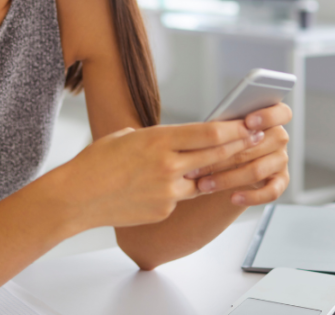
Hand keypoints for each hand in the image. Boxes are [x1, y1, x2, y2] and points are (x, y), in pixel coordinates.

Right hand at [59, 120, 258, 228]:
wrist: (78, 196)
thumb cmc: (96, 162)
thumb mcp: (127, 136)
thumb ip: (157, 138)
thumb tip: (177, 140)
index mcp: (158, 140)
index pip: (208, 133)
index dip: (233, 129)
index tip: (248, 124)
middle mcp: (167, 165)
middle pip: (215, 155)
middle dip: (239, 147)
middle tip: (256, 141)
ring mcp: (167, 191)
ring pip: (204, 180)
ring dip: (215, 172)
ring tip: (226, 164)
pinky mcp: (164, 210)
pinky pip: (181, 198)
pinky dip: (181, 190)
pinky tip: (169, 186)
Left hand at [185, 102, 291, 206]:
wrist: (227, 165)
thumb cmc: (224, 139)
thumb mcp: (223, 128)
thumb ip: (226, 124)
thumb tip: (211, 127)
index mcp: (270, 116)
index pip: (282, 112)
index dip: (267, 116)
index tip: (247, 122)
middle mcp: (279, 137)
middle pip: (258, 145)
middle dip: (224, 155)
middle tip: (198, 162)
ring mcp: (281, 159)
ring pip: (257, 169)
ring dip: (227, 179)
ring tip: (204, 184)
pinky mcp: (281, 181)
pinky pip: (270, 192)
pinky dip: (250, 196)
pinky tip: (233, 198)